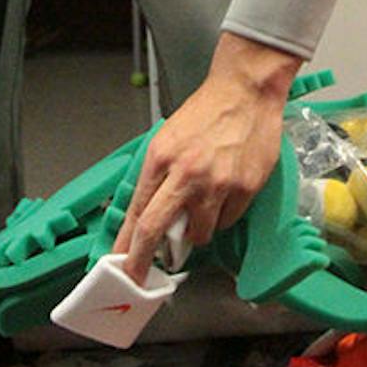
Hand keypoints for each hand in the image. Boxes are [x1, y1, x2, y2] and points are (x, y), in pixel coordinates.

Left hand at [112, 31, 301, 281]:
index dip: (126, 244)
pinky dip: (222, 216)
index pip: (137, 212)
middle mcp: (185, 174)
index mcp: (160, 158)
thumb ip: (157, 176)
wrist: (246, 91)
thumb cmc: (207, 112)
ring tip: (201, 208)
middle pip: (154, 230)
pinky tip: (224, 193)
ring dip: (195, 231)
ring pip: (199, 234)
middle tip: (139, 275)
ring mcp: (216, 185)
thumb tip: (146, 214)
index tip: (120, 262)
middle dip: (142, 260)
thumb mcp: (167, 138)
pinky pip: (227, 221)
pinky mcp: (244, 189)